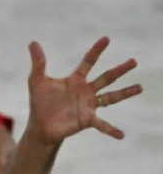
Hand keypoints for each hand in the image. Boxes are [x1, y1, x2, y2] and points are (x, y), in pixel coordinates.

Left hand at [27, 36, 141, 143]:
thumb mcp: (37, 81)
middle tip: (133, 61)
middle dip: (119, 70)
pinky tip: (121, 135)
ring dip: (125, 93)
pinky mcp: (87, 120)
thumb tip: (33, 43)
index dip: (96, 51)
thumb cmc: (40, 102)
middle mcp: (86, 91)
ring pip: (111, 97)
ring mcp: (89, 105)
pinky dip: (111, 129)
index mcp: (75, 80)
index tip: (106, 39)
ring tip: (139, 87)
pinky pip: (102, 125)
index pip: (88, 62)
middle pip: (106, 77)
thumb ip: (38, 63)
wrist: (40, 125)